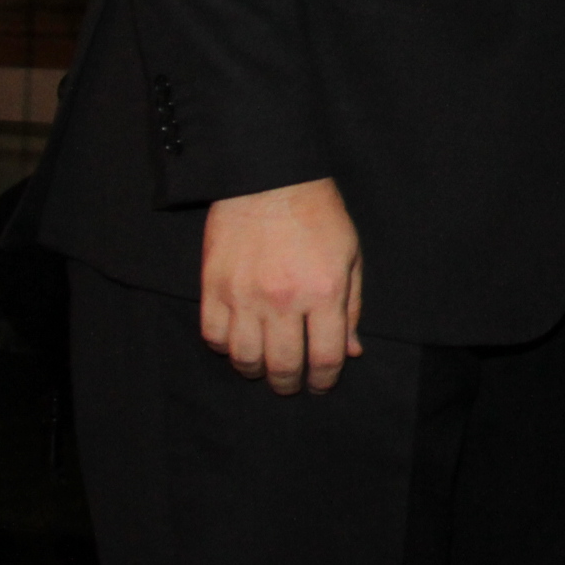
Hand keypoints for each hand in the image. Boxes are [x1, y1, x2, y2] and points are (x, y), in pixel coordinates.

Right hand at [197, 177, 363, 393]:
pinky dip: (225, 348)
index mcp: (323, 292)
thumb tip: (351, 351)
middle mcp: (283, 300)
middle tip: (291, 384)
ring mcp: (243, 295)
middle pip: (283, 365)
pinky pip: (213, 335)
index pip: (325, 357)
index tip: (321, 384)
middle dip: (289, 383)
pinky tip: (237, 343)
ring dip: (255, 371)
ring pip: (244, 358)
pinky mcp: (213, 286)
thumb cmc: (318, 215)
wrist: (269, 179)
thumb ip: (351, 308)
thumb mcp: (350, 257)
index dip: (324, 380)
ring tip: (263, 368)